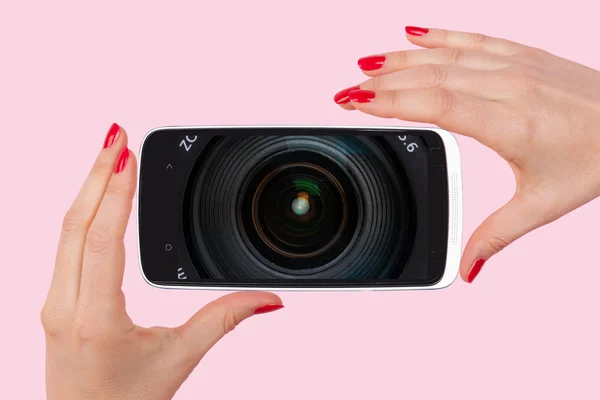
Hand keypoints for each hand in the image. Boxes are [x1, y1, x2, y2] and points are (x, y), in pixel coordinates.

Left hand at [41, 123, 283, 399]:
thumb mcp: (180, 357)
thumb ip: (225, 320)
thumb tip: (267, 300)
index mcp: (95, 317)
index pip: (102, 239)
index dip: (115, 192)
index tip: (126, 154)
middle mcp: (64, 305)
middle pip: (74, 223)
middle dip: (97, 173)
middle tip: (117, 135)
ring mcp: (54, 301)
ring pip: (64, 231)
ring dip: (87, 188)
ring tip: (108, 153)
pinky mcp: (56, 300)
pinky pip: (64, 244)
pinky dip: (82, 211)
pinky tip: (97, 194)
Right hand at [334, 26, 599, 282]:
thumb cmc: (595, 159)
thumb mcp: (542, 205)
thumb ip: (496, 236)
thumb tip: (467, 269)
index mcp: (509, 125)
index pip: (436, 105)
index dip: (391, 102)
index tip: (356, 102)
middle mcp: (508, 87)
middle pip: (430, 77)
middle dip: (382, 83)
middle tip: (345, 91)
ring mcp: (515, 65)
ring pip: (446, 55)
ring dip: (401, 59)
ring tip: (365, 64)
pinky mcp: (523, 54)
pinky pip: (472, 38)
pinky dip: (439, 35)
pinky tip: (413, 32)